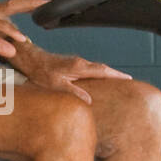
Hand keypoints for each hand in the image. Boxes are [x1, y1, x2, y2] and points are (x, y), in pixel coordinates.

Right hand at [0, 0, 45, 57]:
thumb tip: (13, 51)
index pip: (16, 6)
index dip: (30, 4)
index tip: (44, 5)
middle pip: (16, 2)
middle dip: (33, 2)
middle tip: (48, 3)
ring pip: (9, 10)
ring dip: (25, 9)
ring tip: (41, 11)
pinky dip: (11, 31)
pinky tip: (20, 37)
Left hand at [17, 46, 131, 102]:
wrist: (32, 60)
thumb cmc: (41, 73)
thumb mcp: (57, 85)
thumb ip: (74, 92)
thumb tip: (89, 100)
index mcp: (79, 67)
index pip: (102, 71)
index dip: (116, 75)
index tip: (128, 79)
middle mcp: (80, 62)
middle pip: (103, 68)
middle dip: (116, 74)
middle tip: (128, 80)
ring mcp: (77, 61)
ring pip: (96, 67)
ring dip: (107, 73)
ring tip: (117, 80)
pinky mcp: (73, 63)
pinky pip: (90, 68)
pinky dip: (99, 72)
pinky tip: (99, 79)